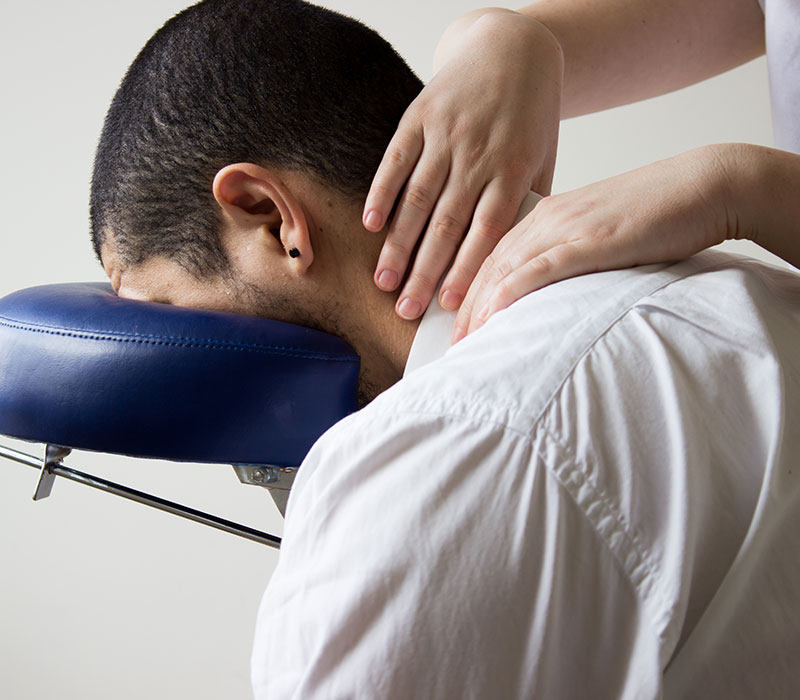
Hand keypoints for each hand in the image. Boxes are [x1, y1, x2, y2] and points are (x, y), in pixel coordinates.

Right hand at [363, 9, 563, 319]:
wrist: (512, 49)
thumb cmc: (531, 115)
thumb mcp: (542, 158)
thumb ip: (528, 205)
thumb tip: (514, 260)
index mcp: (513, 169)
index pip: (486, 231)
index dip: (466, 269)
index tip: (449, 305)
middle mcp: (478, 155)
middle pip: (447, 224)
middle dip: (424, 271)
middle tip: (406, 309)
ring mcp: (446, 134)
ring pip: (418, 198)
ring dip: (398, 244)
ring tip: (383, 281)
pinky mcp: (420, 116)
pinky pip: (397, 160)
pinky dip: (382, 192)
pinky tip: (371, 224)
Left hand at [453, 146, 732, 341]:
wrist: (702, 186)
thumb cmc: (656, 214)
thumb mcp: (601, 233)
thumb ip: (571, 254)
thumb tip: (553, 288)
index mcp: (547, 214)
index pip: (494, 257)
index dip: (470, 291)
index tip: (456, 324)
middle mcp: (548, 218)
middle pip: (491, 266)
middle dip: (466, 307)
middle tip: (450, 343)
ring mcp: (568, 227)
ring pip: (508, 267)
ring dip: (480, 306)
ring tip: (464, 341)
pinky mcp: (592, 240)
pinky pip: (543, 266)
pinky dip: (514, 289)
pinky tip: (494, 310)